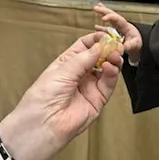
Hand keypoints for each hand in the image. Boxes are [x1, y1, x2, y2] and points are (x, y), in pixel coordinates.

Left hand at [0, 32, 121, 159]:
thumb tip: (100, 46)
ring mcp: (89, 87)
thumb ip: (83, 58)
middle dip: (108, 49)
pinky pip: (108, 84)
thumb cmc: (43, 97)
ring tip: (115, 55)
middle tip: (115, 44)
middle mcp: (79, 74)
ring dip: (113, 60)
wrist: (43, 124)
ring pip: (107, 70)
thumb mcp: (62, 71)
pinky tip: (110, 67)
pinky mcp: (98, 100)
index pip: (85, 46)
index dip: (96, 40)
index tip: (106, 35)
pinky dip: (112, 74)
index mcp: (67, 63)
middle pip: (99, 57)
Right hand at [93, 3, 143, 55]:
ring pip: (109, 20)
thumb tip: (124, 47)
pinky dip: (101, 27)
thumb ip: (130, 45)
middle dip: (104, 11)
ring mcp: (118, 29)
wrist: (141, 48)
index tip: (103, 18)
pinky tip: (95, 26)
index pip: (117, 19)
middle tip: (96, 7)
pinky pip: (107, 29)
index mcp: (126, 26)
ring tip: (96, 8)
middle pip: (112, 15)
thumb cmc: (138, 45)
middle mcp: (121, 26)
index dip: (110, 17)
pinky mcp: (116, 34)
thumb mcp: (135, 45)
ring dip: (103, 14)